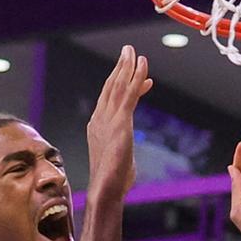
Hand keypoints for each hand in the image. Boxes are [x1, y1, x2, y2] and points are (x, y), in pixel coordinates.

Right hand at [87, 45, 152, 201]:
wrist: (106, 189)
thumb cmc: (112, 183)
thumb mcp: (118, 162)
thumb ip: (121, 154)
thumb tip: (124, 161)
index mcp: (97, 127)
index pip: (109, 100)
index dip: (122, 85)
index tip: (136, 77)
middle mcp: (100, 119)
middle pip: (110, 87)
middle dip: (120, 68)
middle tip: (129, 52)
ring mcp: (108, 119)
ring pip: (118, 85)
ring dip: (126, 66)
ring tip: (133, 51)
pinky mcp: (121, 122)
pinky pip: (129, 93)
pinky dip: (136, 76)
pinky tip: (143, 64)